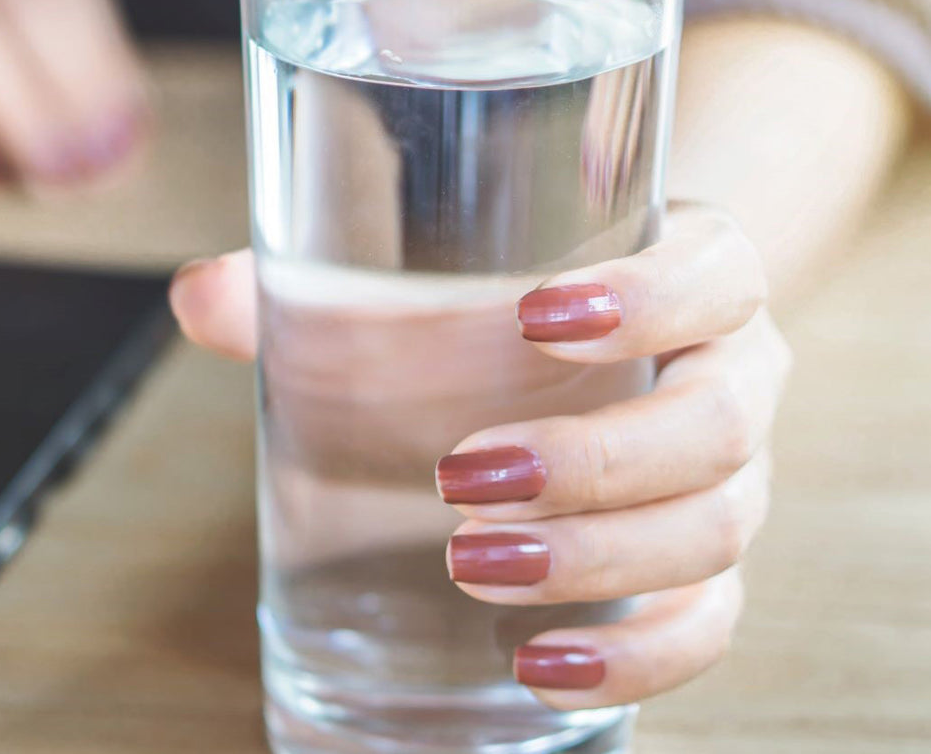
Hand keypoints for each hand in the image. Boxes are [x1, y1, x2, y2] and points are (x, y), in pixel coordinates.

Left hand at [169, 202, 789, 708]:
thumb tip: (197, 296)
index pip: (717, 270)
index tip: (537, 316)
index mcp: (694, 274)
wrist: (612, 340)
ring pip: (714, 530)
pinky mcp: (708, 565)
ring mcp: (732, 477)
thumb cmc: (521, 300)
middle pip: (715, 424)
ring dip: (596, 560)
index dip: (650, 296)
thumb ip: (323, 278)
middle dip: (589, 462)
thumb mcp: (452, 268)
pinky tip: (539, 663)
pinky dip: (635, 654)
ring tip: (472, 566)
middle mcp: (733, 373)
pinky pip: (706, 623)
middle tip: (461, 480)